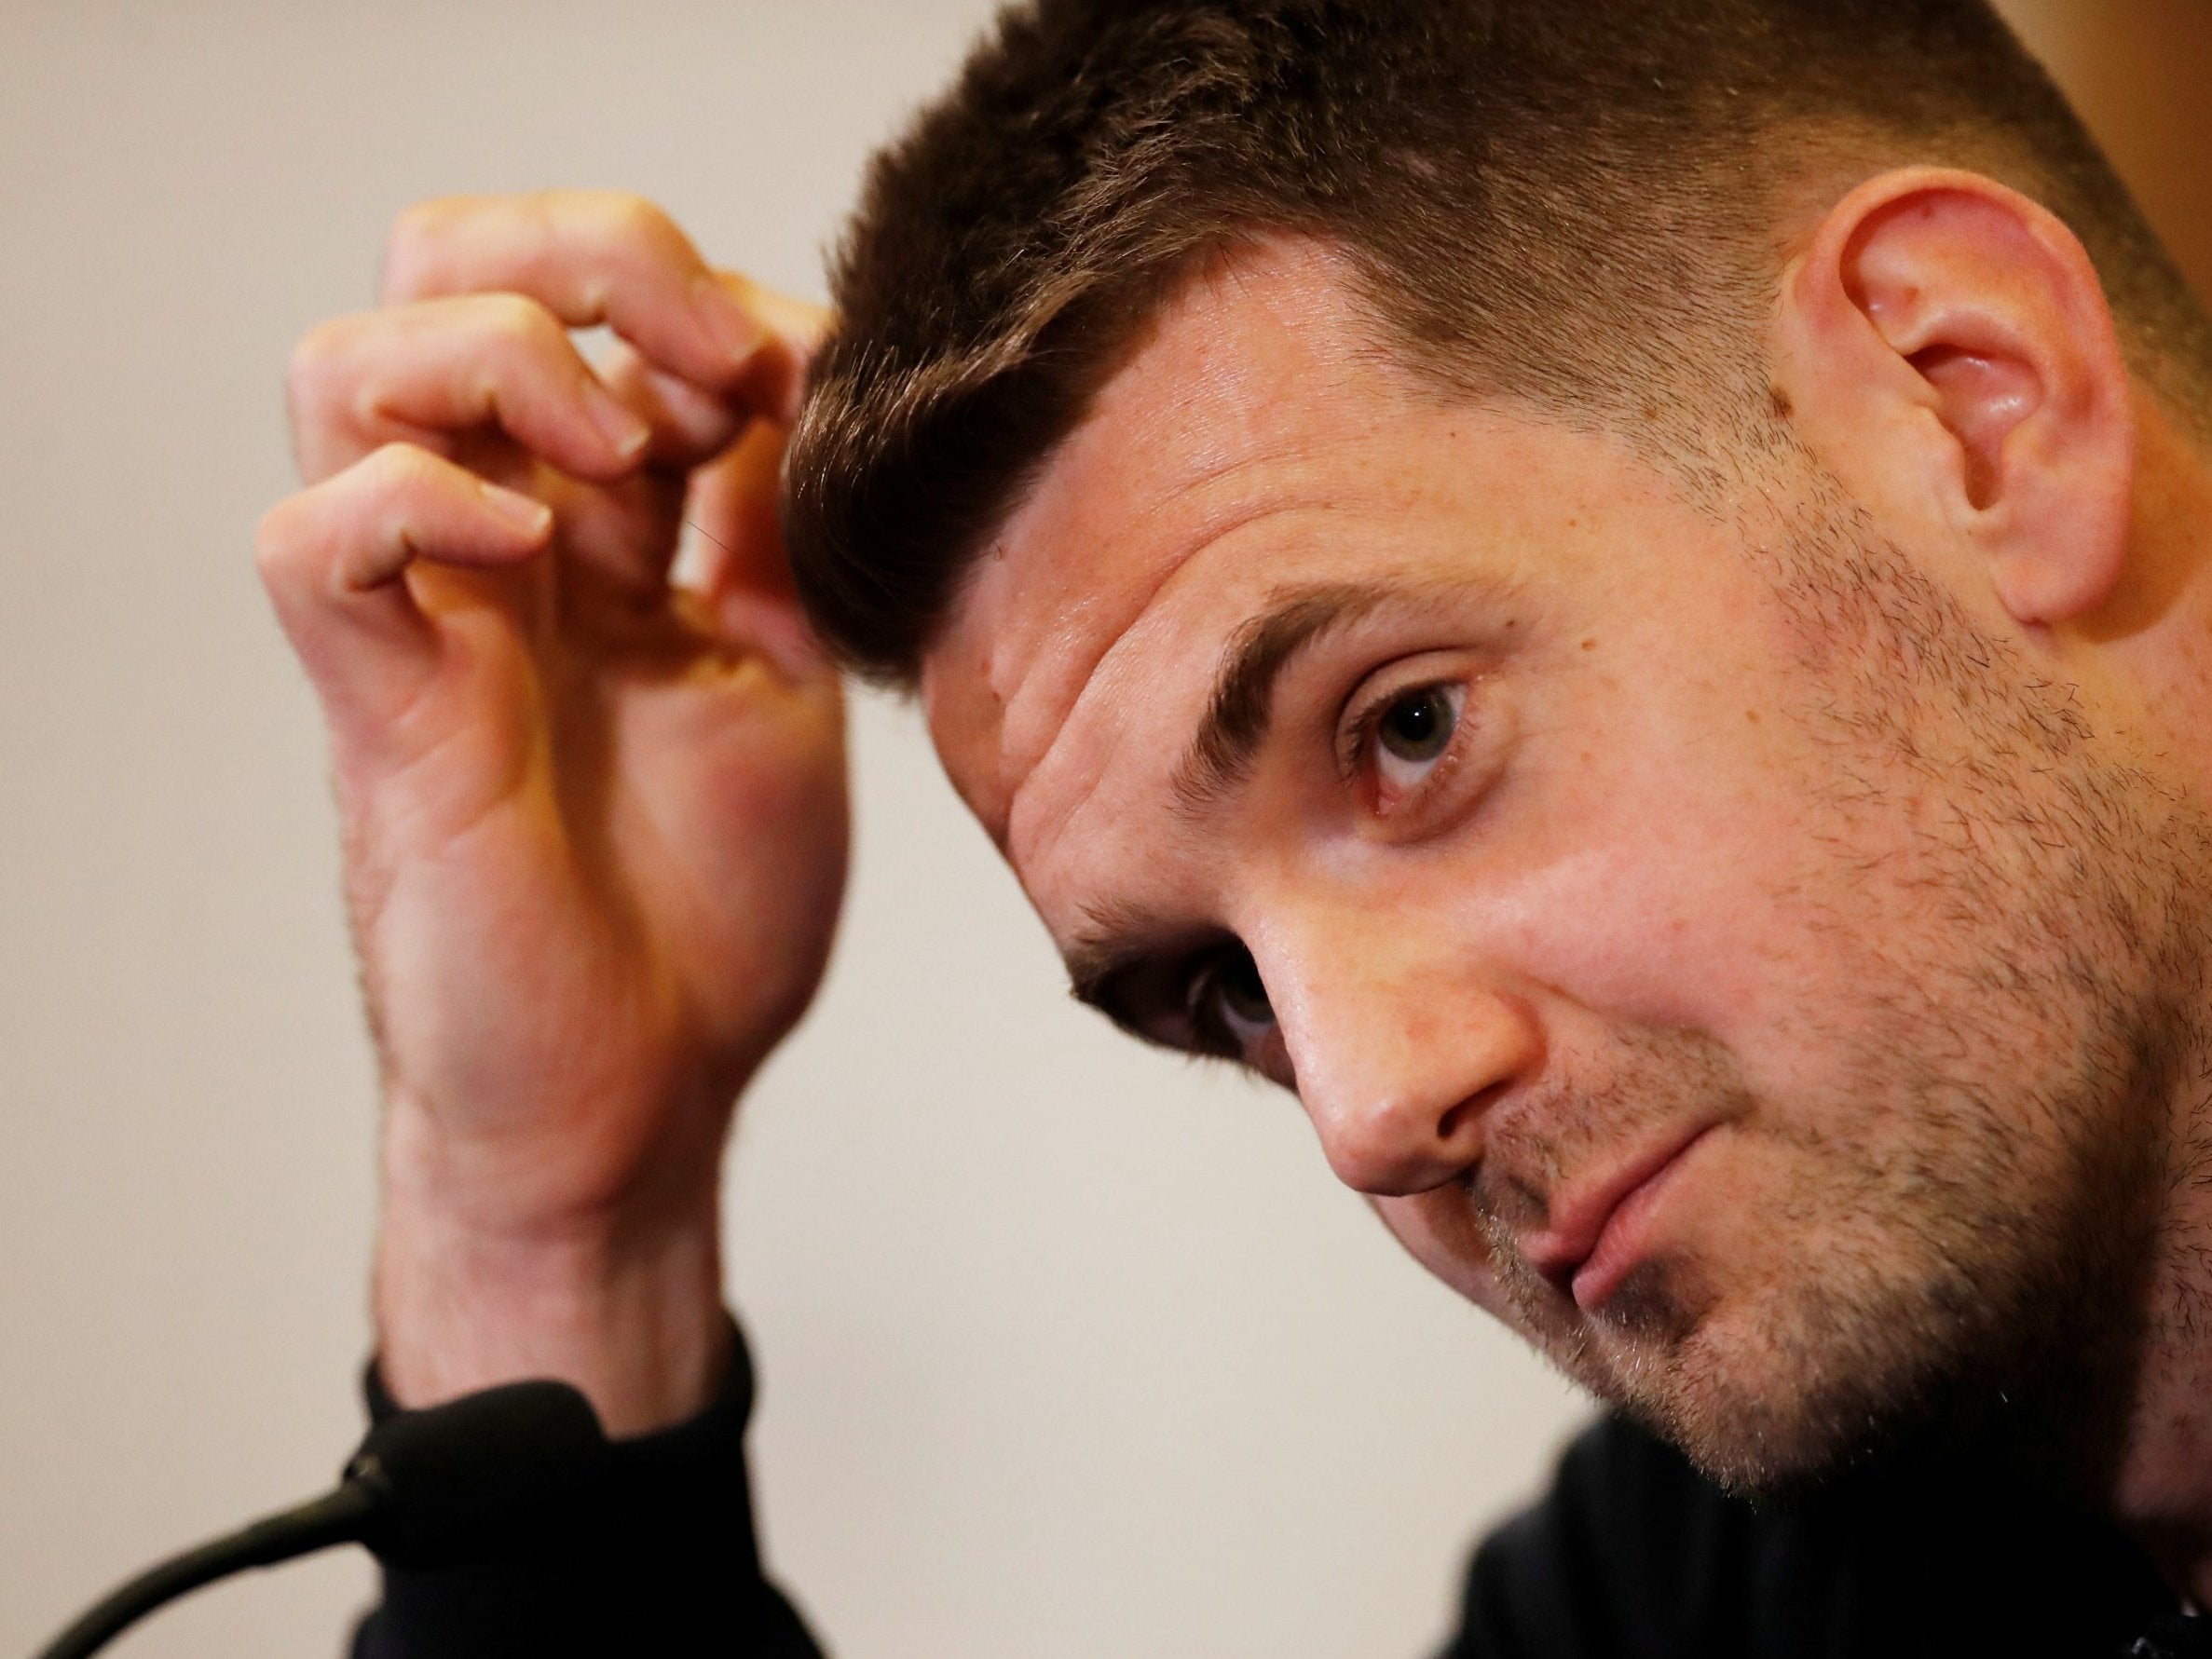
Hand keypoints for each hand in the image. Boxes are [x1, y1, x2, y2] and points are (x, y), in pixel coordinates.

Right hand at [258, 193, 848, 1432]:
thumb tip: (803, 377)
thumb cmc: (704, 916)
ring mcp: (429, 618)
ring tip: (618, 453)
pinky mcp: (383, 709)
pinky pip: (312, 541)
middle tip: (700, 357)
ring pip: (339, 365)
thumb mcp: (776, 684)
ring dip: (495, 358)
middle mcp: (499, 548)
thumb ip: (769, 537)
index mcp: (602, 538)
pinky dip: (416, 501)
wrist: (643, 1096)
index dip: (706, 299)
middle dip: (578, 259)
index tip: (814, 387)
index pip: (589, 308)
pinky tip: (537, 560)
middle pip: (438, 274)